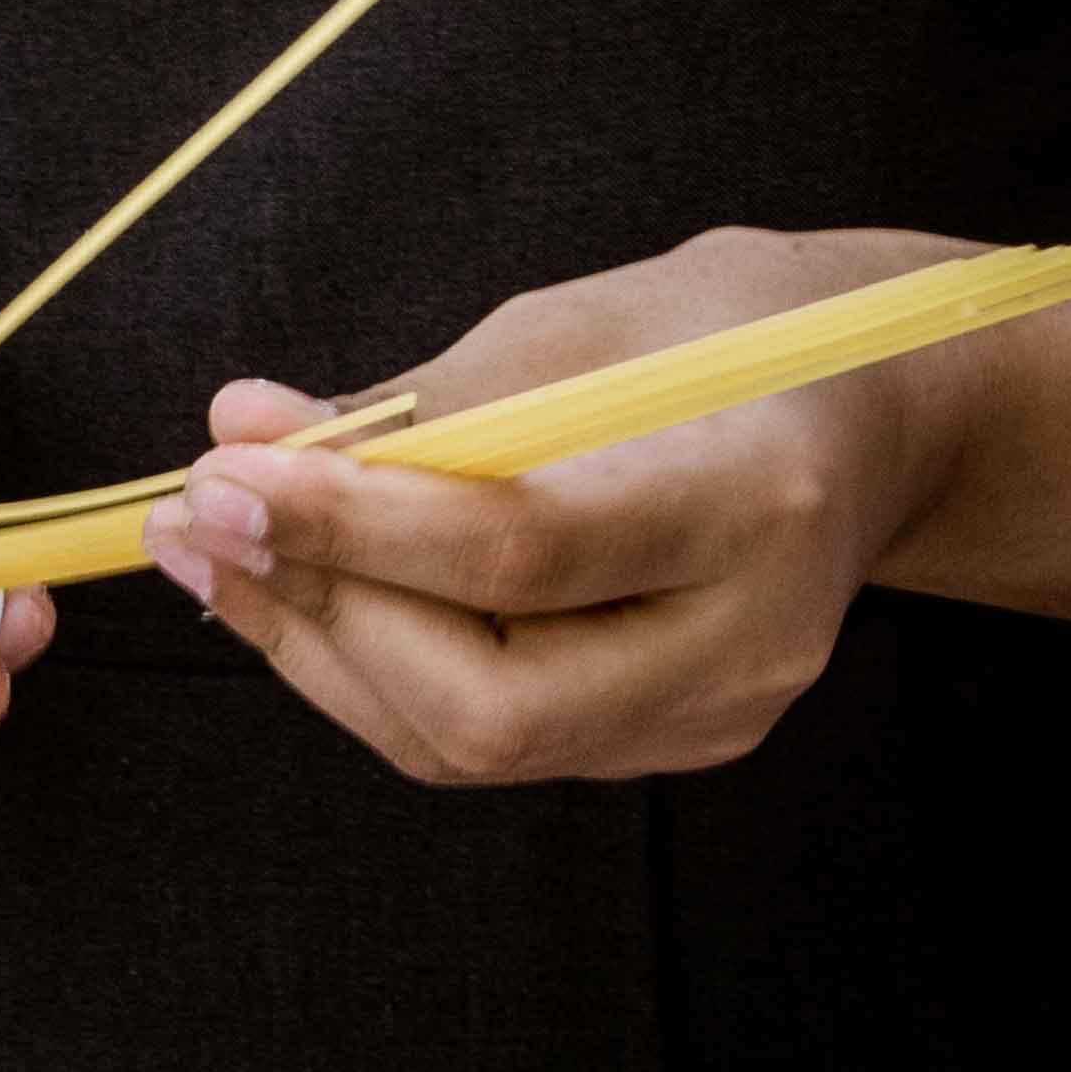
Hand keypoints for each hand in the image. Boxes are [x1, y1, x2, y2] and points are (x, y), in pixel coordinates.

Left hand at [147, 227, 966, 784]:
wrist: (873, 408)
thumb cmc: (718, 338)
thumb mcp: (573, 329)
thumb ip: (412, 406)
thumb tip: (237, 432)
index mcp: (752, 500)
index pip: (522, 550)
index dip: (348, 521)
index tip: (220, 468)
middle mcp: (746, 641)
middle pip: (489, 703)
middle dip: (320, 611)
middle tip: (196, 514)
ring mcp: (714, 713)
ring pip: (466, 740)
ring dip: (311, 643)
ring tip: (209, 542)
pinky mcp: (669, 742)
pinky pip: (481, 736)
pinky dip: (366, 663)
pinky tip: (293, 585)